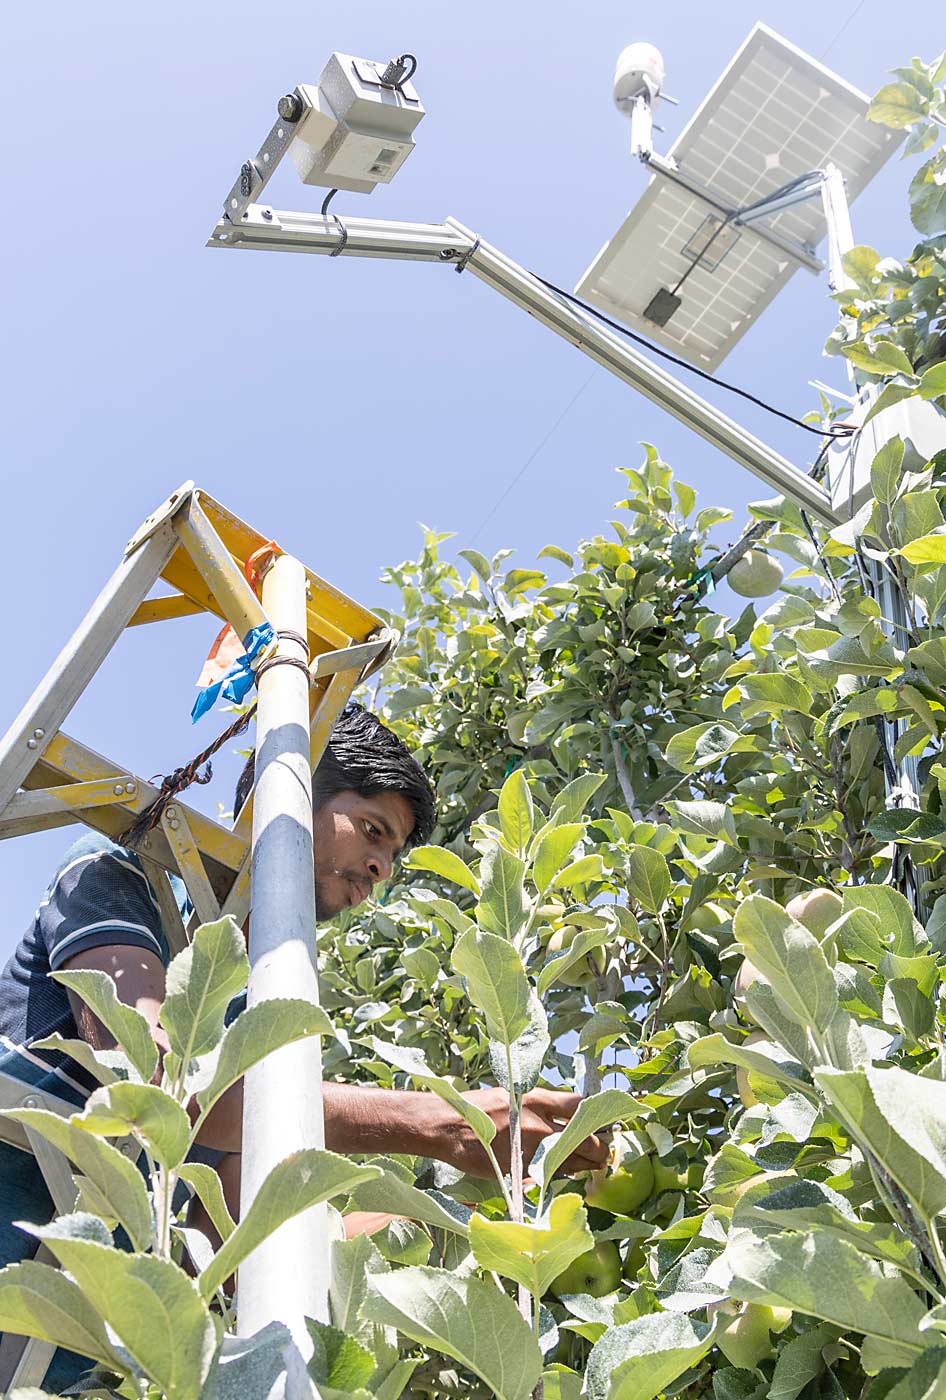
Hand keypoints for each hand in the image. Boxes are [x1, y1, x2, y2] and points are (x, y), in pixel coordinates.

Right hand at [431, 1087, 607, 1179]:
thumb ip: (540, 1107)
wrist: (448, 1126)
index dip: (597, 1115)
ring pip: (573, 1159)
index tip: (602, 1122)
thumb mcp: (513, 1096)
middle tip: (604, 1152)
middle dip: (600, 1148)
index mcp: (536, 1098)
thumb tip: (566, 1117)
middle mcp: (539, 1121)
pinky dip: (563, 1173)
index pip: (581, 1105)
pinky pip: (552, 1173)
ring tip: (593, 1164)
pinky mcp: (521, 1169)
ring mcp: (531, 1147)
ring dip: (587, 1163)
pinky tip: (568, 1172)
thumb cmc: (478, 1109)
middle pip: (586, 1137)